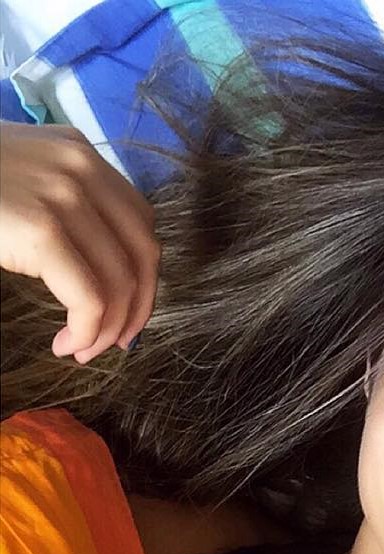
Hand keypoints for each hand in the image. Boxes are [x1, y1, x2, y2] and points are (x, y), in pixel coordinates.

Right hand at [0, 122, 159, 362]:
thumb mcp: (21, 180)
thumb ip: (63, 207)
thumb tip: (98, 268)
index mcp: (80, 155)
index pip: (140, 223)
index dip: (143, 276)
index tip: (126, 311)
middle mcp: (82, 169)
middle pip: (143, 253)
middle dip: (136, 308)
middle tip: (116, 342)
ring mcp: (64, 197)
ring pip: (120, 282)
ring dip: (108, 329)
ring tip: (82, 349)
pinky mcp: (43, 231)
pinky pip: (90, 298)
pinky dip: (87, 332)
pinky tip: (65, 344)